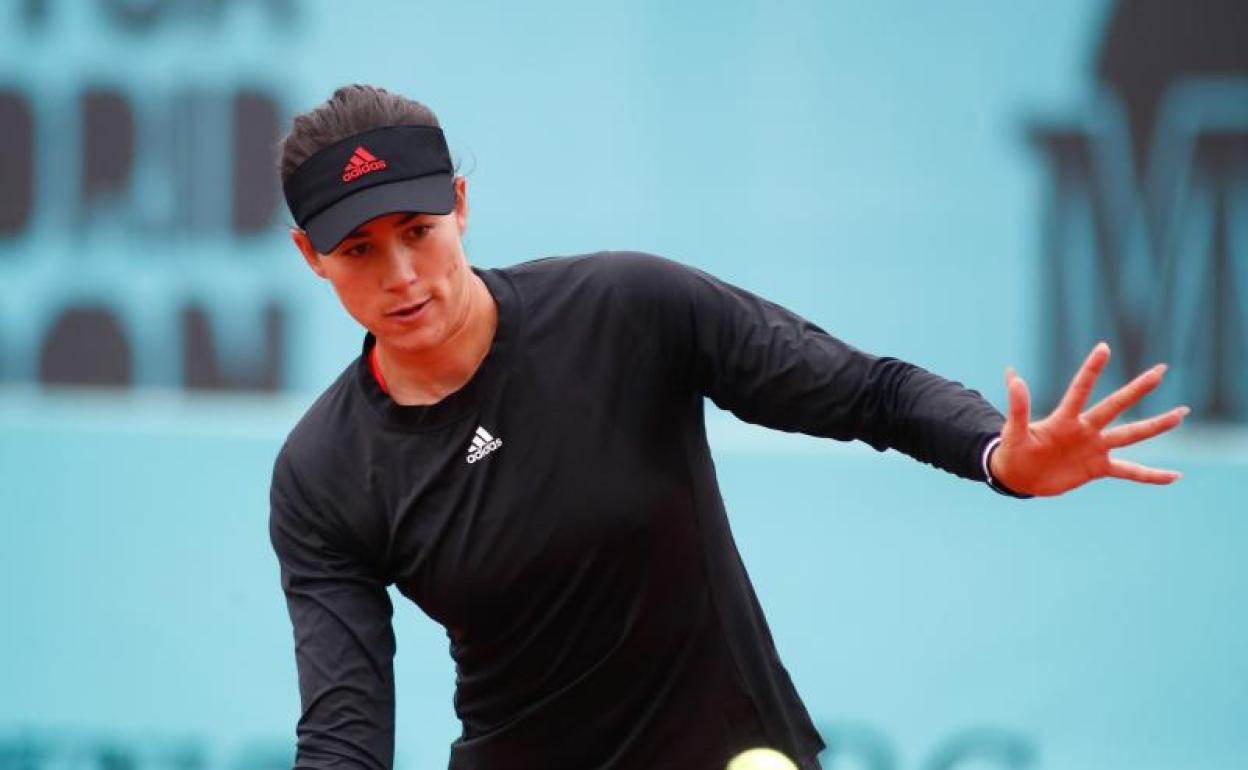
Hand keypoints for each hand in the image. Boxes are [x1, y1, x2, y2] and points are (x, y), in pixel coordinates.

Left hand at [989, 342, 1188, 496]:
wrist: (1018, 476)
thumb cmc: (1013, 450)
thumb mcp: (1014, 431)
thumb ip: (1018, 407)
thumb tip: (1013, 375)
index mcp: (1064, 419)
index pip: (1080, 389)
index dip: (1091, 370)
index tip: (1104, 347)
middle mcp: (1085, 429)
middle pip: (1116, 406)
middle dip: (1138, 389)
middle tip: (1161, 370)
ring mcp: (1095, 448)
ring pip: (1132, 435)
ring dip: (1156, 425)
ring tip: (1181, 414)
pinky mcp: (1098, 469)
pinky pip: (1130, 471)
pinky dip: (1151, 475)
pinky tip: (1175, 476)